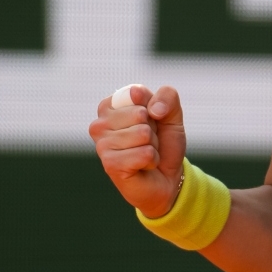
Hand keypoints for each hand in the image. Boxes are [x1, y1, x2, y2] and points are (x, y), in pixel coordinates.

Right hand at [90, 83, 188, 216]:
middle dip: (153, 129)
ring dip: (152, 146)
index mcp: (111, 105)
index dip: (153, 108)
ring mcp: (102, 144)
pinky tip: (143, 166)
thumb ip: (167, 96)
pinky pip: (145, 153)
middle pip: (140, 114)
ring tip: (145, 153)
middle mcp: (100, 123)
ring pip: (143, 134)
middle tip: (148, 141)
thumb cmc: (164, 143)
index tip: (150, 121)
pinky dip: (152, 160)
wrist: (167, 177)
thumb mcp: (172, 114)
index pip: (137, 93)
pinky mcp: (110, 164)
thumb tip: (153, 110)